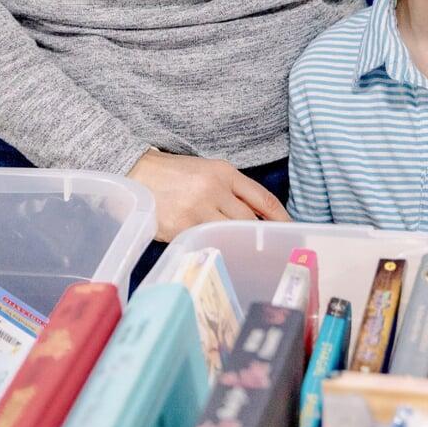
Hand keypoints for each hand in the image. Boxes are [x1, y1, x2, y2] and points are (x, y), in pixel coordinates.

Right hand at [127, 149, 290, 241]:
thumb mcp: (207, 171)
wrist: (135, 173)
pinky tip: (214, 251)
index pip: (263, 198)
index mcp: (224, 172)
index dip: (281, 218)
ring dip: (236, 244)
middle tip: (269, 250)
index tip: (292, 231)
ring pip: (230, 234)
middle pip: (249, 221)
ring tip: (243, 254)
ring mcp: (197, 210)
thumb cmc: (174, 174)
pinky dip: (212, 248)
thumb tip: (258, 217)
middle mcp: (214, 189)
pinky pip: (205, 243)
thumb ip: (232, 191)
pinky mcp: (181, 228)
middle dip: (259, 237)